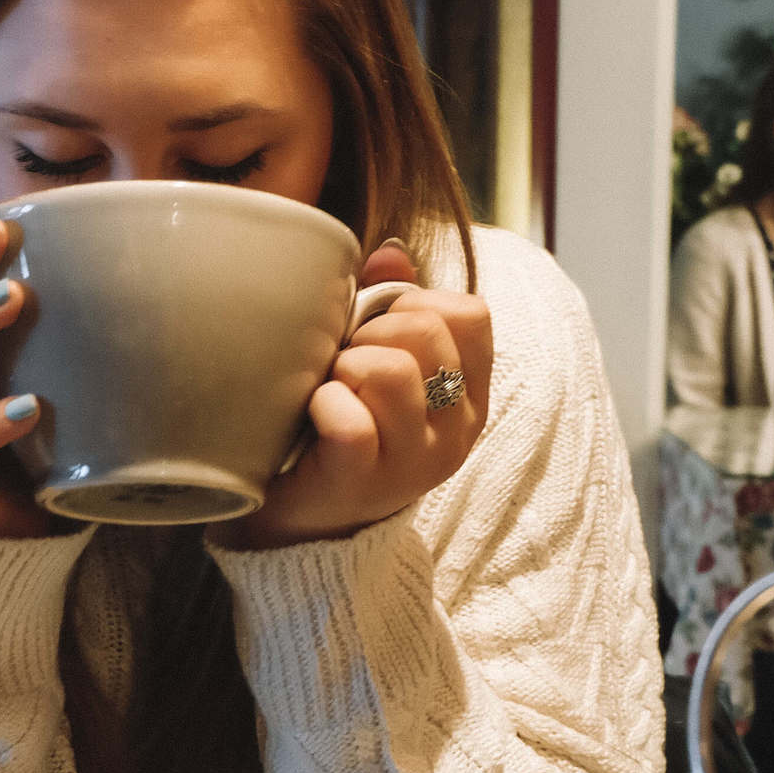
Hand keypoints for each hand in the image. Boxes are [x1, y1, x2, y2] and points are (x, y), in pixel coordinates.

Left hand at [215, 243, 491, 548]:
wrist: (302, 521)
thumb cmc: (339, 427)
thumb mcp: (376, 361)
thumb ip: (387, 303)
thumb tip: (391, 251)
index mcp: (469, 395)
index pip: (471, 314)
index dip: (417, 302)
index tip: (382, 331)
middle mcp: (456, 429)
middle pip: (425, 331)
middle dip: (370, 331)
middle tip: (344, 366)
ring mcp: (416, 461)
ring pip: (390, 370)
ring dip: (344, 367)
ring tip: (331, 390)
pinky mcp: (365, 482)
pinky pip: (349, 421)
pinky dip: (322, 405)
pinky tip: (313, 418)